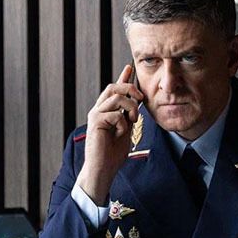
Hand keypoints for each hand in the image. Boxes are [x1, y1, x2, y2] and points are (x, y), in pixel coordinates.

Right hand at [76, 64, 143, 203]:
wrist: (103, 169)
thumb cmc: (113, 154)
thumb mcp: (126, 130)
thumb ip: (129, 116)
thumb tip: (137, 102)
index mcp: (106, 111)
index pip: (114, 90)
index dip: (122, 78)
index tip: (130, 67)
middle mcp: (98, 110)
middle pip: (114, 87)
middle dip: (130, 88)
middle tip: (141, 98)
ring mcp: (95, 115)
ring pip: (116, 97)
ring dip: (130, 107)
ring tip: (134, 120)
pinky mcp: (95, 122)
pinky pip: (115, 114)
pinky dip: (123, 123)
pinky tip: (121, 133)